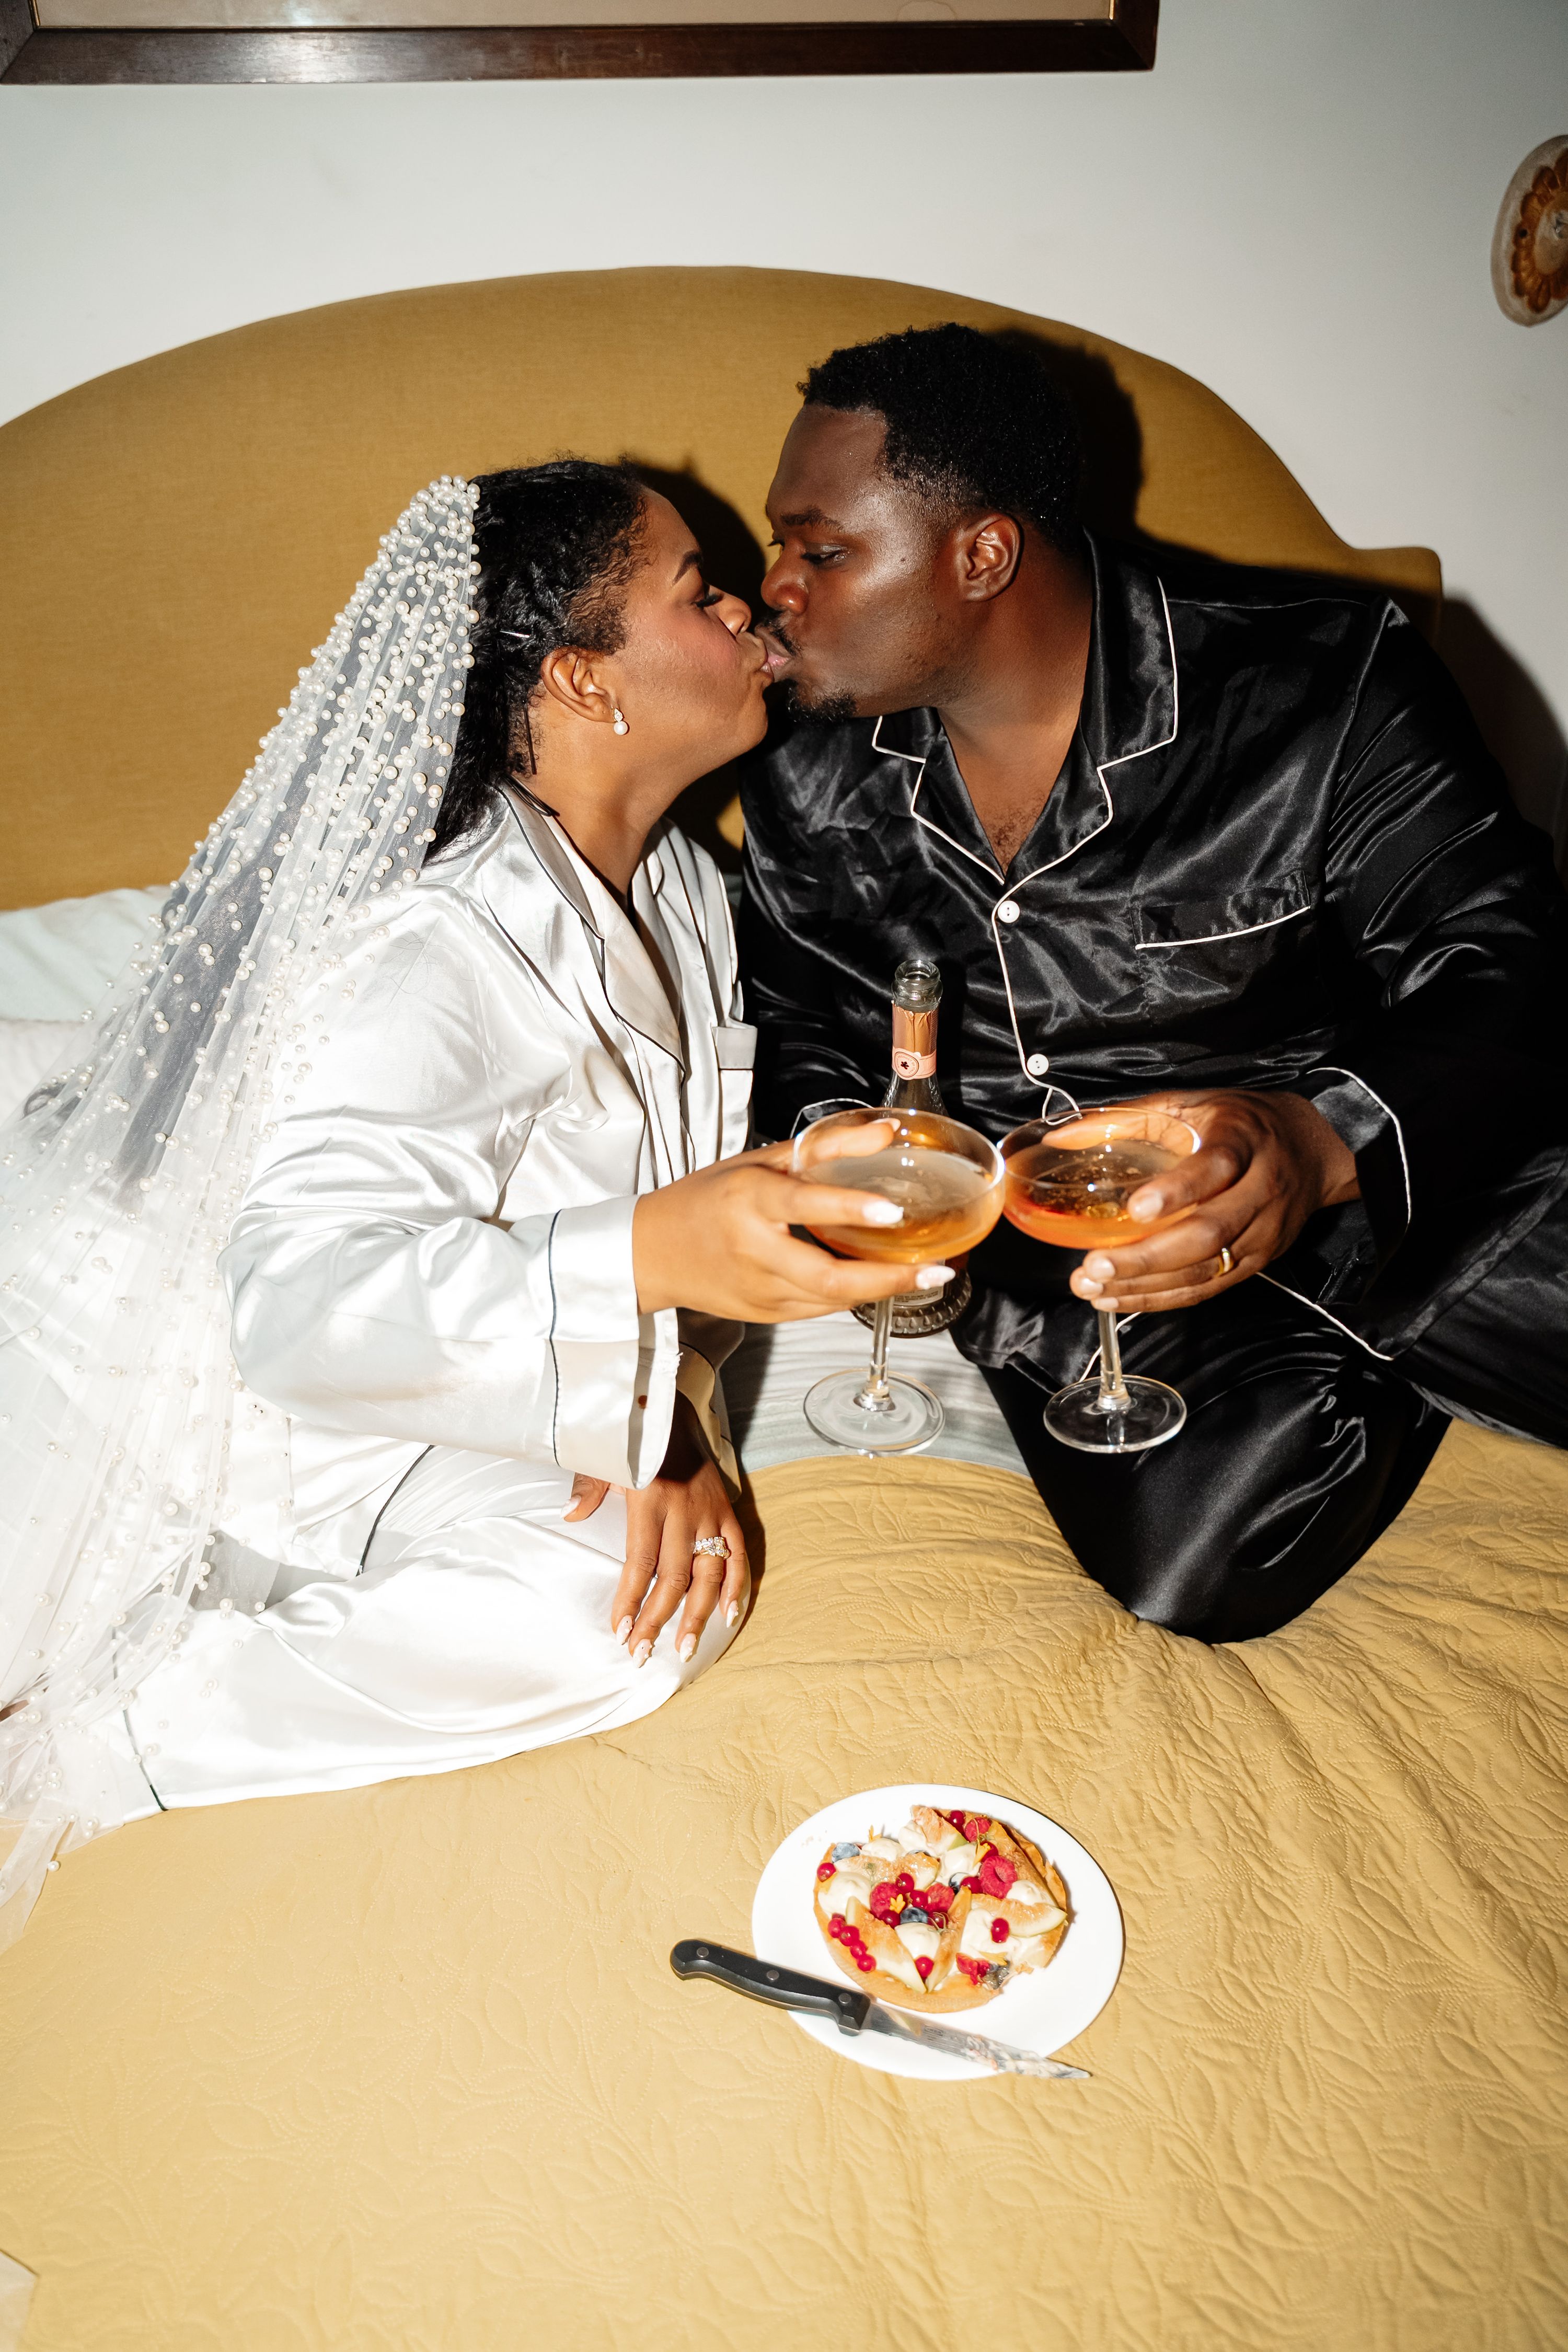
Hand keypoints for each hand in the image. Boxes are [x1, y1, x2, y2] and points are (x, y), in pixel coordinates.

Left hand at [565, 1395, 749, 1663]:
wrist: (674, 1403)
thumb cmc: (634, 1436)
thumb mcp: (605, 1456)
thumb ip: (589, 1488)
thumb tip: (570, 1516)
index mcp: (650, 1500)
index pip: (640, 1563)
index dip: (630, 1601)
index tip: (619, 1631)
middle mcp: (684, 1510)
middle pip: (674, 1577)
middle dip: (658, 1620)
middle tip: (642, 1654)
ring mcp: (710, 1512)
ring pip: (708, 1573)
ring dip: (698, 1615)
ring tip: (685, 1649)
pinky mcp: (728, 1509)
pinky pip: (738, 1553)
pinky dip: (736, 1585)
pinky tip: (728, 1615)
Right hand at [632, 1131, 954, 1321]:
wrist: (651, 1252)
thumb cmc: (704, 1199)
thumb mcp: (760, 1161)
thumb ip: (825, 1148)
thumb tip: (883, 1133)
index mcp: (748, 1201)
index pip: (805, 1205)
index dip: (851, 1210)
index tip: (894, 1211)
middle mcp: (753, 1249)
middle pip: (828, 1277)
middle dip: (889, 1278)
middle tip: (935, 1270)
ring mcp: (758, 1289)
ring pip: (831, 1300)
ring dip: (881, 1290)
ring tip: (922, 1275)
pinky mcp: (763, 1314)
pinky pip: (818, 1309)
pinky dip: (852, 1296)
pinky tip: (877, 1283)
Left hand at [1068, 1089, 1358, 1313]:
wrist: (1311, 1148)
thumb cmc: (1242, 1123)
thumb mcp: (1189, 1104)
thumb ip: (1126, 1118)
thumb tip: (1060, 1137)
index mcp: (1242, 1140)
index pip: (1215, 1167)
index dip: (1178, 1190)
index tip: (1136, 1208)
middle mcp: (1260, 1189)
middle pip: (1209, 1232)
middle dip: (1147, 1256)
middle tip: (1096, 1265)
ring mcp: (1263, 1231)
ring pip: (1207, 1269)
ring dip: (1146, 1286)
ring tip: (1094, 1287)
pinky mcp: (1258, 1261)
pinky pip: (1209, 1287)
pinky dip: (1162, 1298)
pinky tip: (1121, 1297)